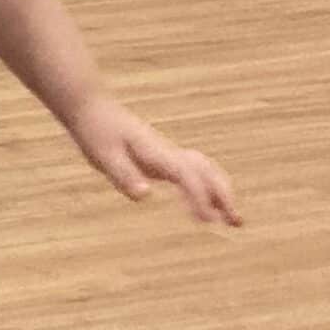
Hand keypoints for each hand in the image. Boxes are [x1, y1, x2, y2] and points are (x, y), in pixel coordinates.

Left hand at [67, 95, 242, 226]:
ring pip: (204, 170)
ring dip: (220, 192)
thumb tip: (145, 196)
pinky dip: (205, 187)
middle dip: (224, 195)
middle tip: (238, 222)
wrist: (91, 107)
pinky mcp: (161, 156)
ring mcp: (166, 153)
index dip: (199, 198)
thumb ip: (124, 177)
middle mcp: (167, 152)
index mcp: (156, 153)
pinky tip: (204, 206)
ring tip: (230, 219)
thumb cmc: (95, 131)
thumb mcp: (103, 157)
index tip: (207, 221)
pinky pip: (192, 171)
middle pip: (207, 171)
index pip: (187, 176)